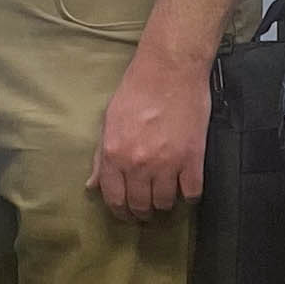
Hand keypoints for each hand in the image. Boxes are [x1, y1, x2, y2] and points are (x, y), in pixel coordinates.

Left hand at [91, 37, 209, 220]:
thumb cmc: (137, 89)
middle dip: (142, 213)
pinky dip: (189, 196)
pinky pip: (192, 193)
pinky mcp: (192, 159)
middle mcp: (137, 164)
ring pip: (165, 203)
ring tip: (167, 199)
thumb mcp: (109, 121)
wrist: (170, 69)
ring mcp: (167, 164)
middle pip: (140, 205)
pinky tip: (187, 190)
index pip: (114, 199)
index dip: (121, 212)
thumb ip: (100, 157)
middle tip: (147, 212)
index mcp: (113, 155)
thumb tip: (92, 185)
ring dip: (165, 205)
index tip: (128, 214)